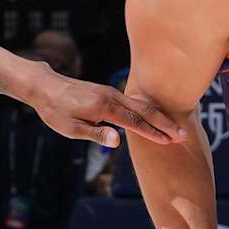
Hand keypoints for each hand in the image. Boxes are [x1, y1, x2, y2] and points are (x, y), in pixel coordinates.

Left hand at [25, 72, 181, 149]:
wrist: (45, 87)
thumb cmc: (55, 111)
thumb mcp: (70, 128)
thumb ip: (95, 134)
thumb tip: (117, 141)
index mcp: (103, 107)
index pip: (135, 122)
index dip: (153, 133)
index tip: (170, 141)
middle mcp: (111, 97)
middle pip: (145, 110)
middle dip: (164, 123)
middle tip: (183, 135)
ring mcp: (111, 92)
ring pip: (141, 104)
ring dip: (159, 117)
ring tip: (174, 128)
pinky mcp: (108, 92)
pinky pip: (133, 101)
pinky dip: (148, 110)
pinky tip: (155, 117)